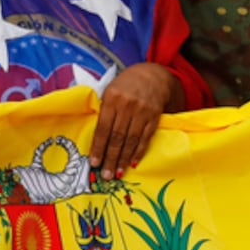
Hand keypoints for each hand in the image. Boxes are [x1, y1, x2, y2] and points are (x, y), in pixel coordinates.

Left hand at [90, 63, 181, 180]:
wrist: (153, 74)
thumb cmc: (126, 85)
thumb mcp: (110, 90)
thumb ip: (103, 110)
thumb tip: (94, 137)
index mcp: (112, 98)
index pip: (103, 128)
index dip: (98, 147)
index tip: (94, 163)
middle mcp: (127, 105)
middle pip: (117, 137)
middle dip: (111, 158)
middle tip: (106, 175)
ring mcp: (143, 110)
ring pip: (131, 139)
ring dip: (124, 159)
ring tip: (118, 173)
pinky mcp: (155, 115)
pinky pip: (146, 136)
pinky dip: (139, 150)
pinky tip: (133, 162)